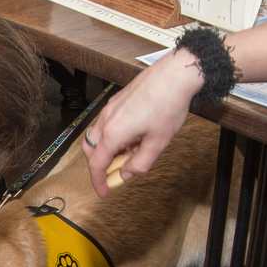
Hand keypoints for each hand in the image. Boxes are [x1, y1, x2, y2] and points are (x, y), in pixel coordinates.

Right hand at [83, 46, 204, 192]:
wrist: (174, 75)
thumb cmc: (167, 107)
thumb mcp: (157, 143)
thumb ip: (140, 163)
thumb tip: (127, 173)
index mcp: (112, 134)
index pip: (97, 164)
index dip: (98, 181)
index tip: (104, 192)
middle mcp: (106, 120)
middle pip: (91, 149)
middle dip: (100, 164)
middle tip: (118, 171)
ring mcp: (110, 108)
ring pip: (98, 135)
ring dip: (109, 149)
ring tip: (132, 151)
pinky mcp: (117, 100)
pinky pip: (107, 123)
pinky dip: (113, 136)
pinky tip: (135, 135)